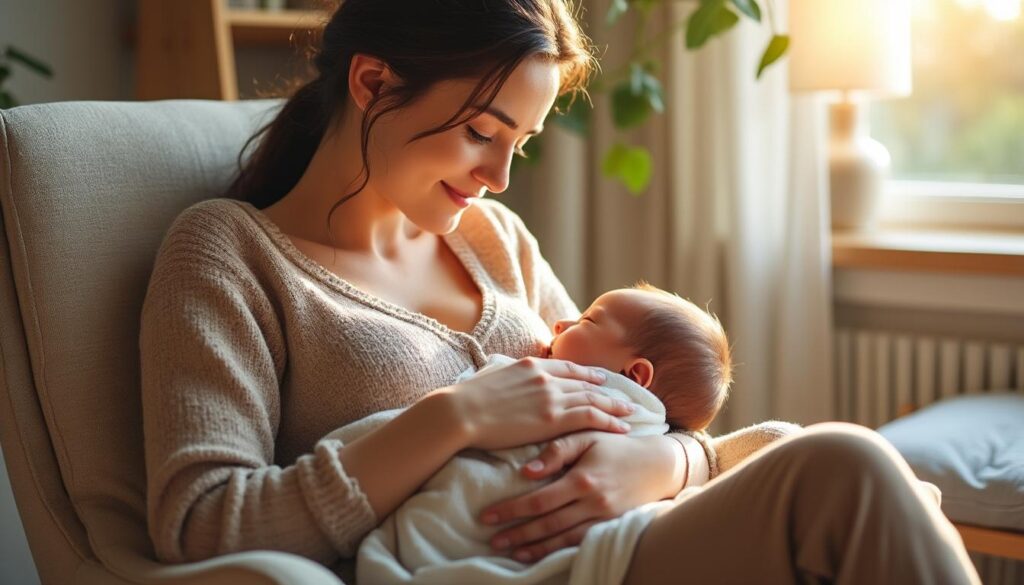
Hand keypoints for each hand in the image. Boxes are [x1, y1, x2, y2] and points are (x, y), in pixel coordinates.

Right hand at [444, 357, 635, 450]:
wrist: (459, 411)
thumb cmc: (467, 399)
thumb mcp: (491, 376)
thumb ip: (506, 375)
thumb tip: (502, 377)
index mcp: (531, 365)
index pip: (567, 367)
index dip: (587, 373)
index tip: (601, 377)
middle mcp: (546, 377)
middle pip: (586, 383)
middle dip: (608, 390)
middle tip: (626, 396)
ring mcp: (551, 397)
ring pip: (593, 399)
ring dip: (615, 406)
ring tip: (630, 413)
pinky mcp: (552, 419)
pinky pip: (590, 418)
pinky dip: (609, 422)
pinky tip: (621, 428)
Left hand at [478, 431, 677, 562]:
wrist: (658, 465)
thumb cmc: (618, 446)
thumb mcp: (588, 437)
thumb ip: (556, 450)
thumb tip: (526, 471)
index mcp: (581, 479)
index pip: (538, 500)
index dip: (512, 510)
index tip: (489, 516)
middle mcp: (591, 503)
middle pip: (546, 524)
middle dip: (517, 534)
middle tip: (492, 539)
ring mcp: (602, 518)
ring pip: (562, 539)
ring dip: (534, 548)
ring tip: (510, 551)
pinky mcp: (609, 526)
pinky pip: (579, 543)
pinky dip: (557, 551)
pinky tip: (540, 553)